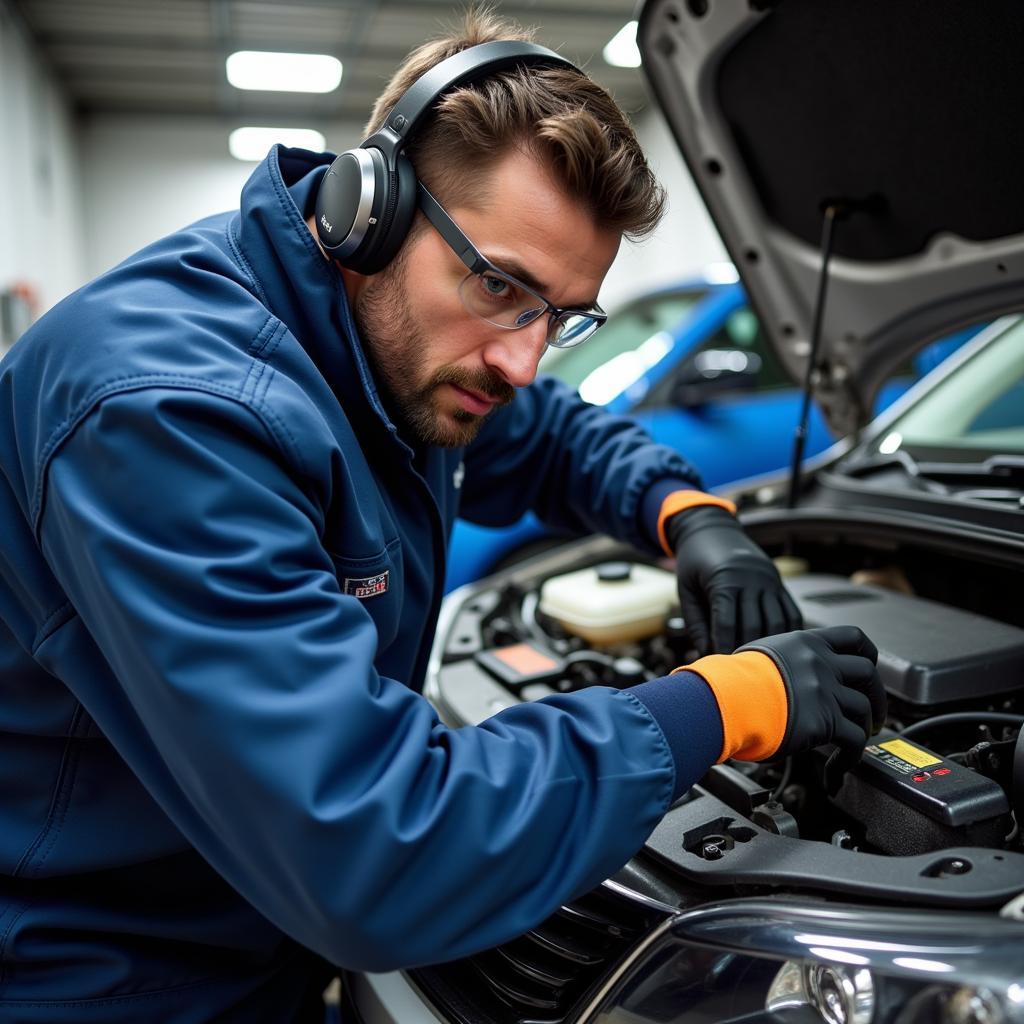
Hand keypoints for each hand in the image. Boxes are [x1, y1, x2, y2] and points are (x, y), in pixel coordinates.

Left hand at [668, 505, 801, 654]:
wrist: (712, 530)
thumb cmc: (694, 562)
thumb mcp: (686, 588)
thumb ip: (695, 621)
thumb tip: (706, 654)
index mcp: (725, 579)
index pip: (726, 623)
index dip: (722, 647)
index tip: (719, 668)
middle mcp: (752, 579)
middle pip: (754, 625)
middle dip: (745, 651)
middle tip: (738, 674)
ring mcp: (770, 580)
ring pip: (777, 621)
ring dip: (769, 646)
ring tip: (758, 666)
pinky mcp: (779, 583)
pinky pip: (791, 612)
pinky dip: (787, 633)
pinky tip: (779, 651)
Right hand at [738, 626, 885, 771]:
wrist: (726, 699)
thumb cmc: (731, 681)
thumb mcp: (758, 655)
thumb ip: (782, 661)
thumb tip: (779, 673)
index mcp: (806, 644)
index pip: (853, 638)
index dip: (868, 654)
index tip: (869, 667)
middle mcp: (820, 664)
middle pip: (868, 674)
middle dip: (877, 696)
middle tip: (873, 713)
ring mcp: (825, 692)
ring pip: (864, 709)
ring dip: (865, 728)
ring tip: (854, 743)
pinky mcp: (825, 722)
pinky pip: (854, 741)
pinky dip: (850, 758)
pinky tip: (836, 767)